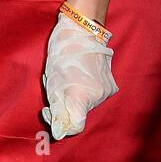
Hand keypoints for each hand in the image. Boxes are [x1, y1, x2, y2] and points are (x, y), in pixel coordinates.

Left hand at [40, 13, 117, 138]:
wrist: (82, 31)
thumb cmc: (62, 53)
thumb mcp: (52, 81)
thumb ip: (57, 107)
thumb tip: (59, 130)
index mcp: (81, 96)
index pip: (75, 126)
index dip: (61, 125)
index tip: (49, 113)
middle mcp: (98, 97)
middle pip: (79, 113)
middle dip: (65, 105)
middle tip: (54, 87)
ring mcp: (107, 91)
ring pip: (87, 104)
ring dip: (75, 97)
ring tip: (68, 77)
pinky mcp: (111, 86)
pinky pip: (95, 95)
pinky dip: (85, 90)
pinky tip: (79, 75)